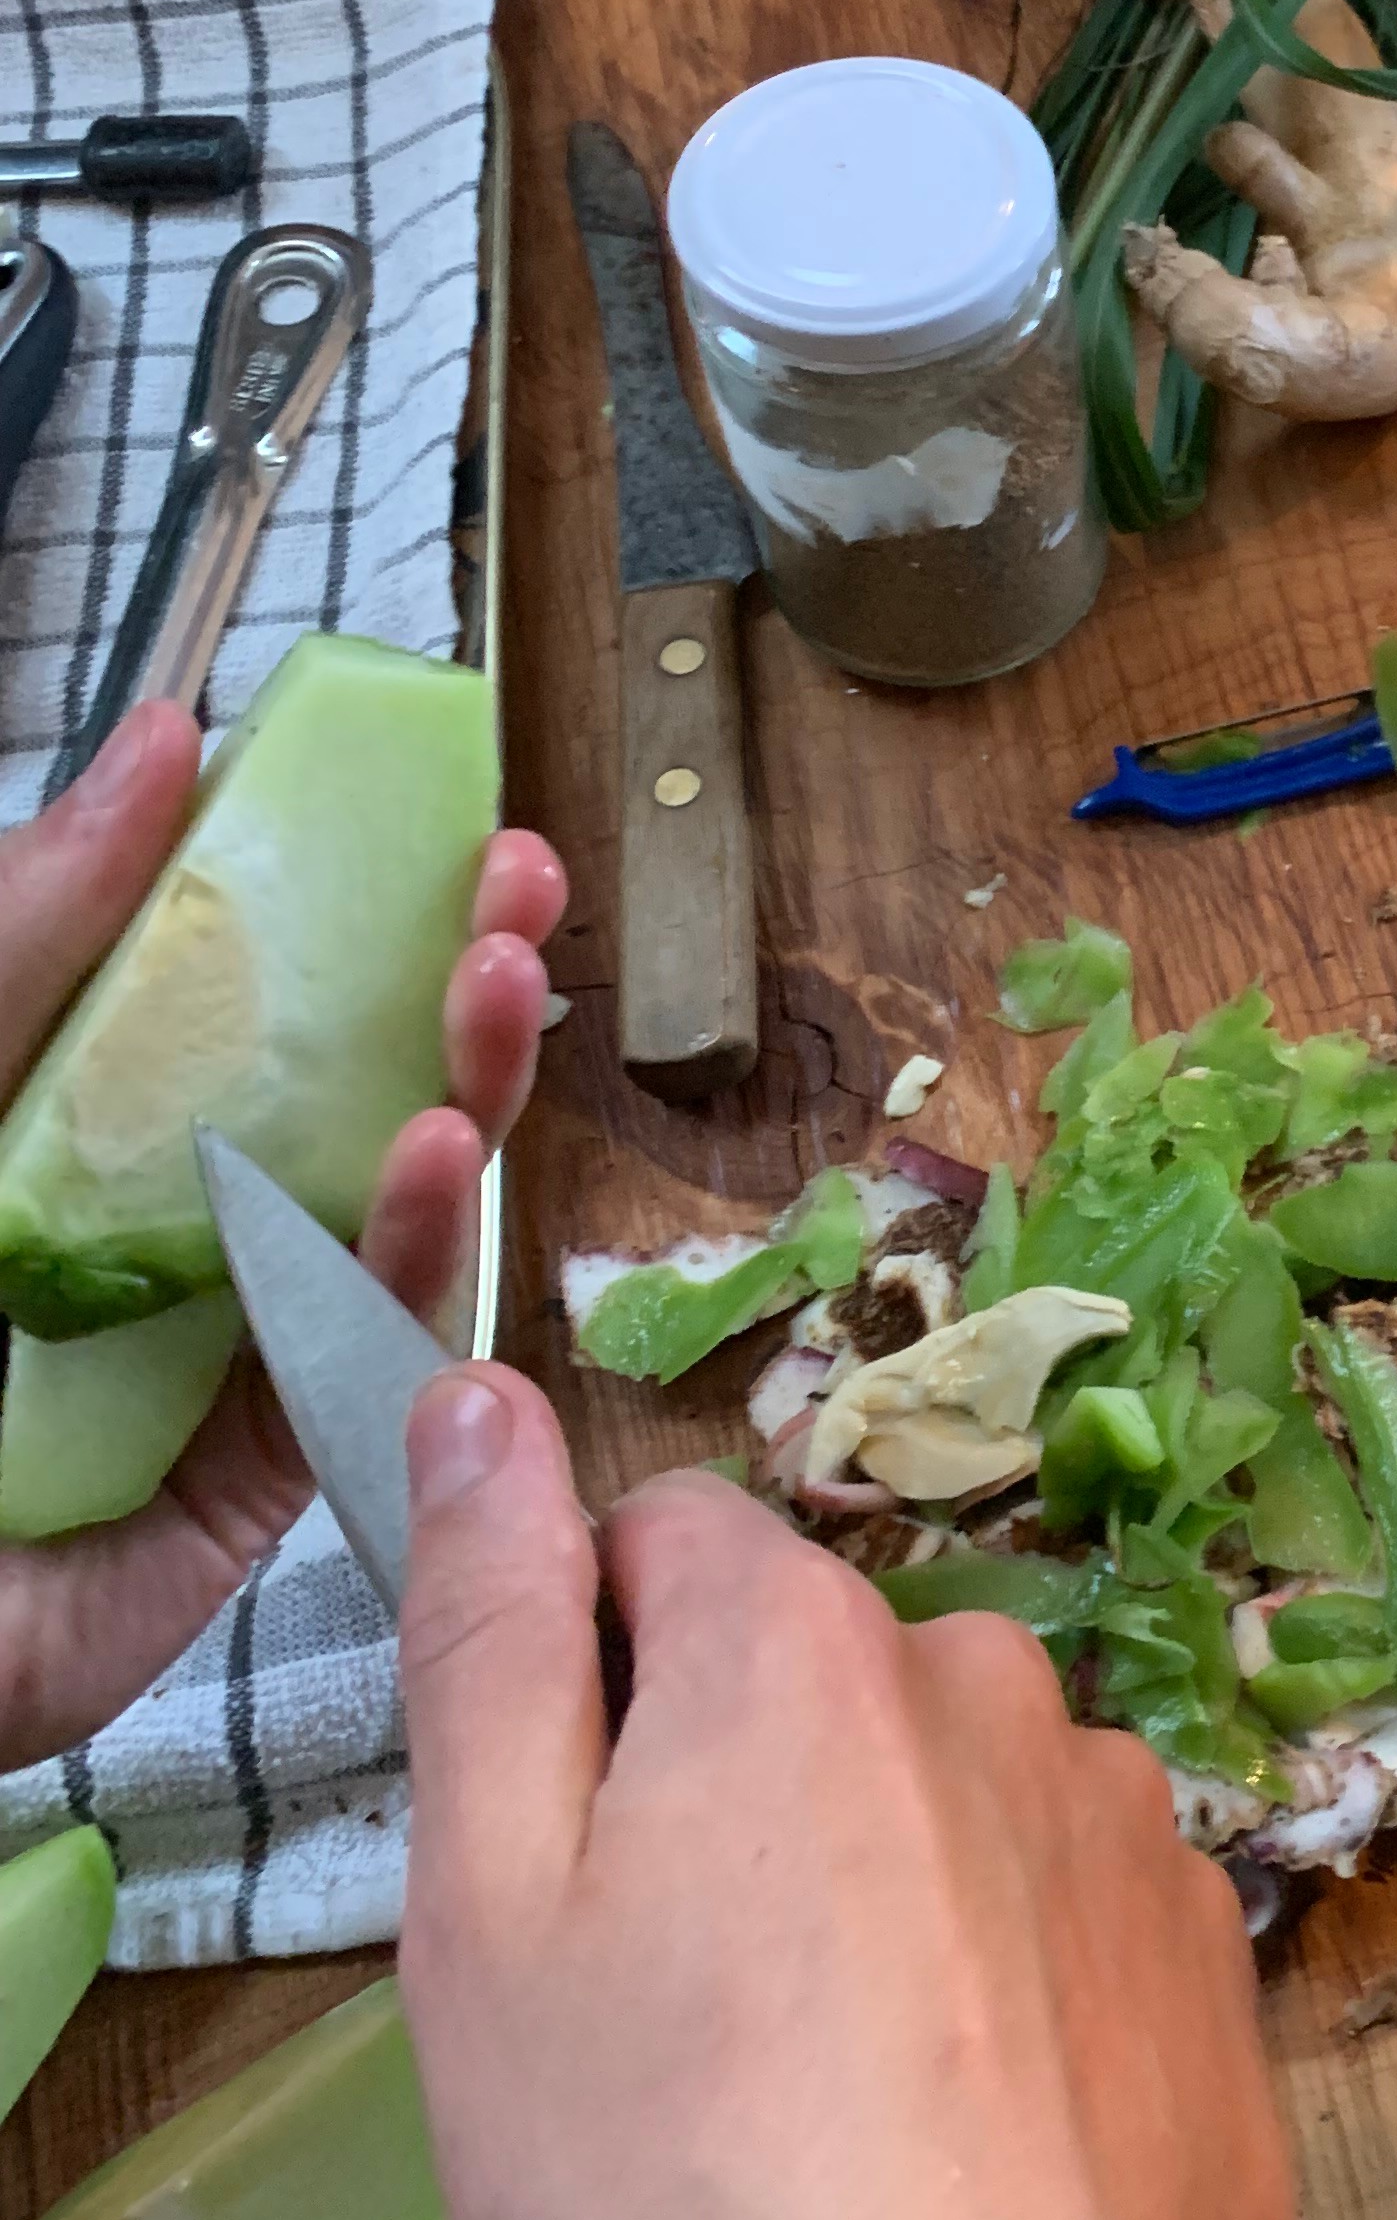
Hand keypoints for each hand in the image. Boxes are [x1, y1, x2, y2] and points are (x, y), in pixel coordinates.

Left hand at [0, 702, 564, 1771]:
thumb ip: (34, 931)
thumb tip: (166, 742)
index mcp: (81, 1127)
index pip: (247, 997)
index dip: (357, 902)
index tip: (442, 814)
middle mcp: (165, 1225)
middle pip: (348, 1090)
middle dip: (452, 981)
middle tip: (525, 883)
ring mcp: (215, 1353)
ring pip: (382, 1212)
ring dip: (465, 1086)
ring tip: (504, 983)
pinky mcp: (251, 1477)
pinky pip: (354, 1354)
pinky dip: (406, 1248)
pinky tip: (437, 1149)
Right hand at [395, 1379, 1345, 2219]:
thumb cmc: (679, 2217)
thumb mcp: (496, 1915)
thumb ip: (490, 1626)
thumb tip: (479, 1402)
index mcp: (803, 1644)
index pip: (666, 1547)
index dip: (597, 1689)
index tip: (577, 1868)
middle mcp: (997, 1682)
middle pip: (820, 1678)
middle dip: (746, 1800)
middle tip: (681, 2033)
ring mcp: (1129, 1825)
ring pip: (951, 1803)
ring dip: (889, 1900)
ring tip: (829, 2124)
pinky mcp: (1215, 1963)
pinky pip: (1067, 1920)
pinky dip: (1008, 2001)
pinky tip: (960, 2164)